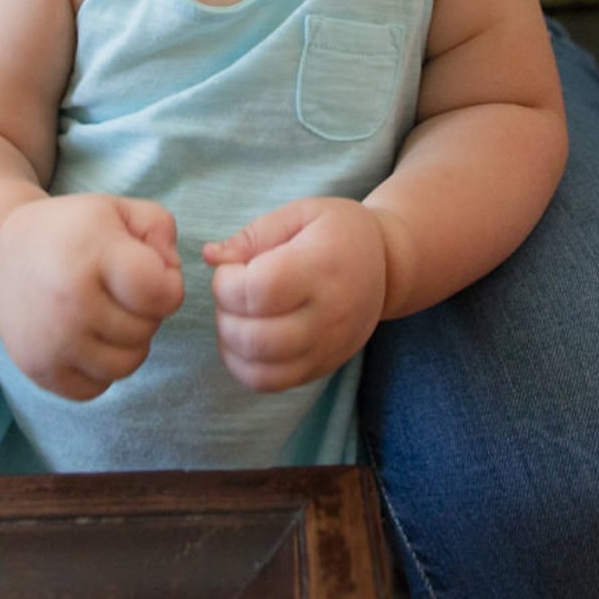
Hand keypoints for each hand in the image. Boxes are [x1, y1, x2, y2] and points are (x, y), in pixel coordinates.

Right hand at [0, 194, 184, 400]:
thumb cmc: (69, 232)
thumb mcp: (116, 209)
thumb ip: (160, 228)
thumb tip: (171, 273)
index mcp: (91, 255)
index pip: (162, 293)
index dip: (168, 283)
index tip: (149, 272)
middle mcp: (70, 302)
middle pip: (147, 329)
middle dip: (145, 310)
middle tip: (119, 291)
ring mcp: (53, 342)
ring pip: (126, 365)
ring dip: (127, 343)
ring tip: (107, 315)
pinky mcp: (40, 370)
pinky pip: (96, 388)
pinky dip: (100, 368)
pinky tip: (87, 338)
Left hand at [202, 198, 389, 392]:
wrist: (388, 265)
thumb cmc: (338, 232)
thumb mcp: (301, 214)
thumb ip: (254, 235)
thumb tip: (210, 256)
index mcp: (321, 265)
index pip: (259, 291)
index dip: (227, 283)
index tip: (230, 269)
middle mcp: (328, 313)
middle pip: (256, 337)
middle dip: (225, 315)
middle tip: (231, 294)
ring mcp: (327, 346)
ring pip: (261, 369)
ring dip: (231, 345)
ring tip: (237, 317)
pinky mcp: (323, 366)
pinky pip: (273, 384)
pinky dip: (246, 368)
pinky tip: (245, 342)